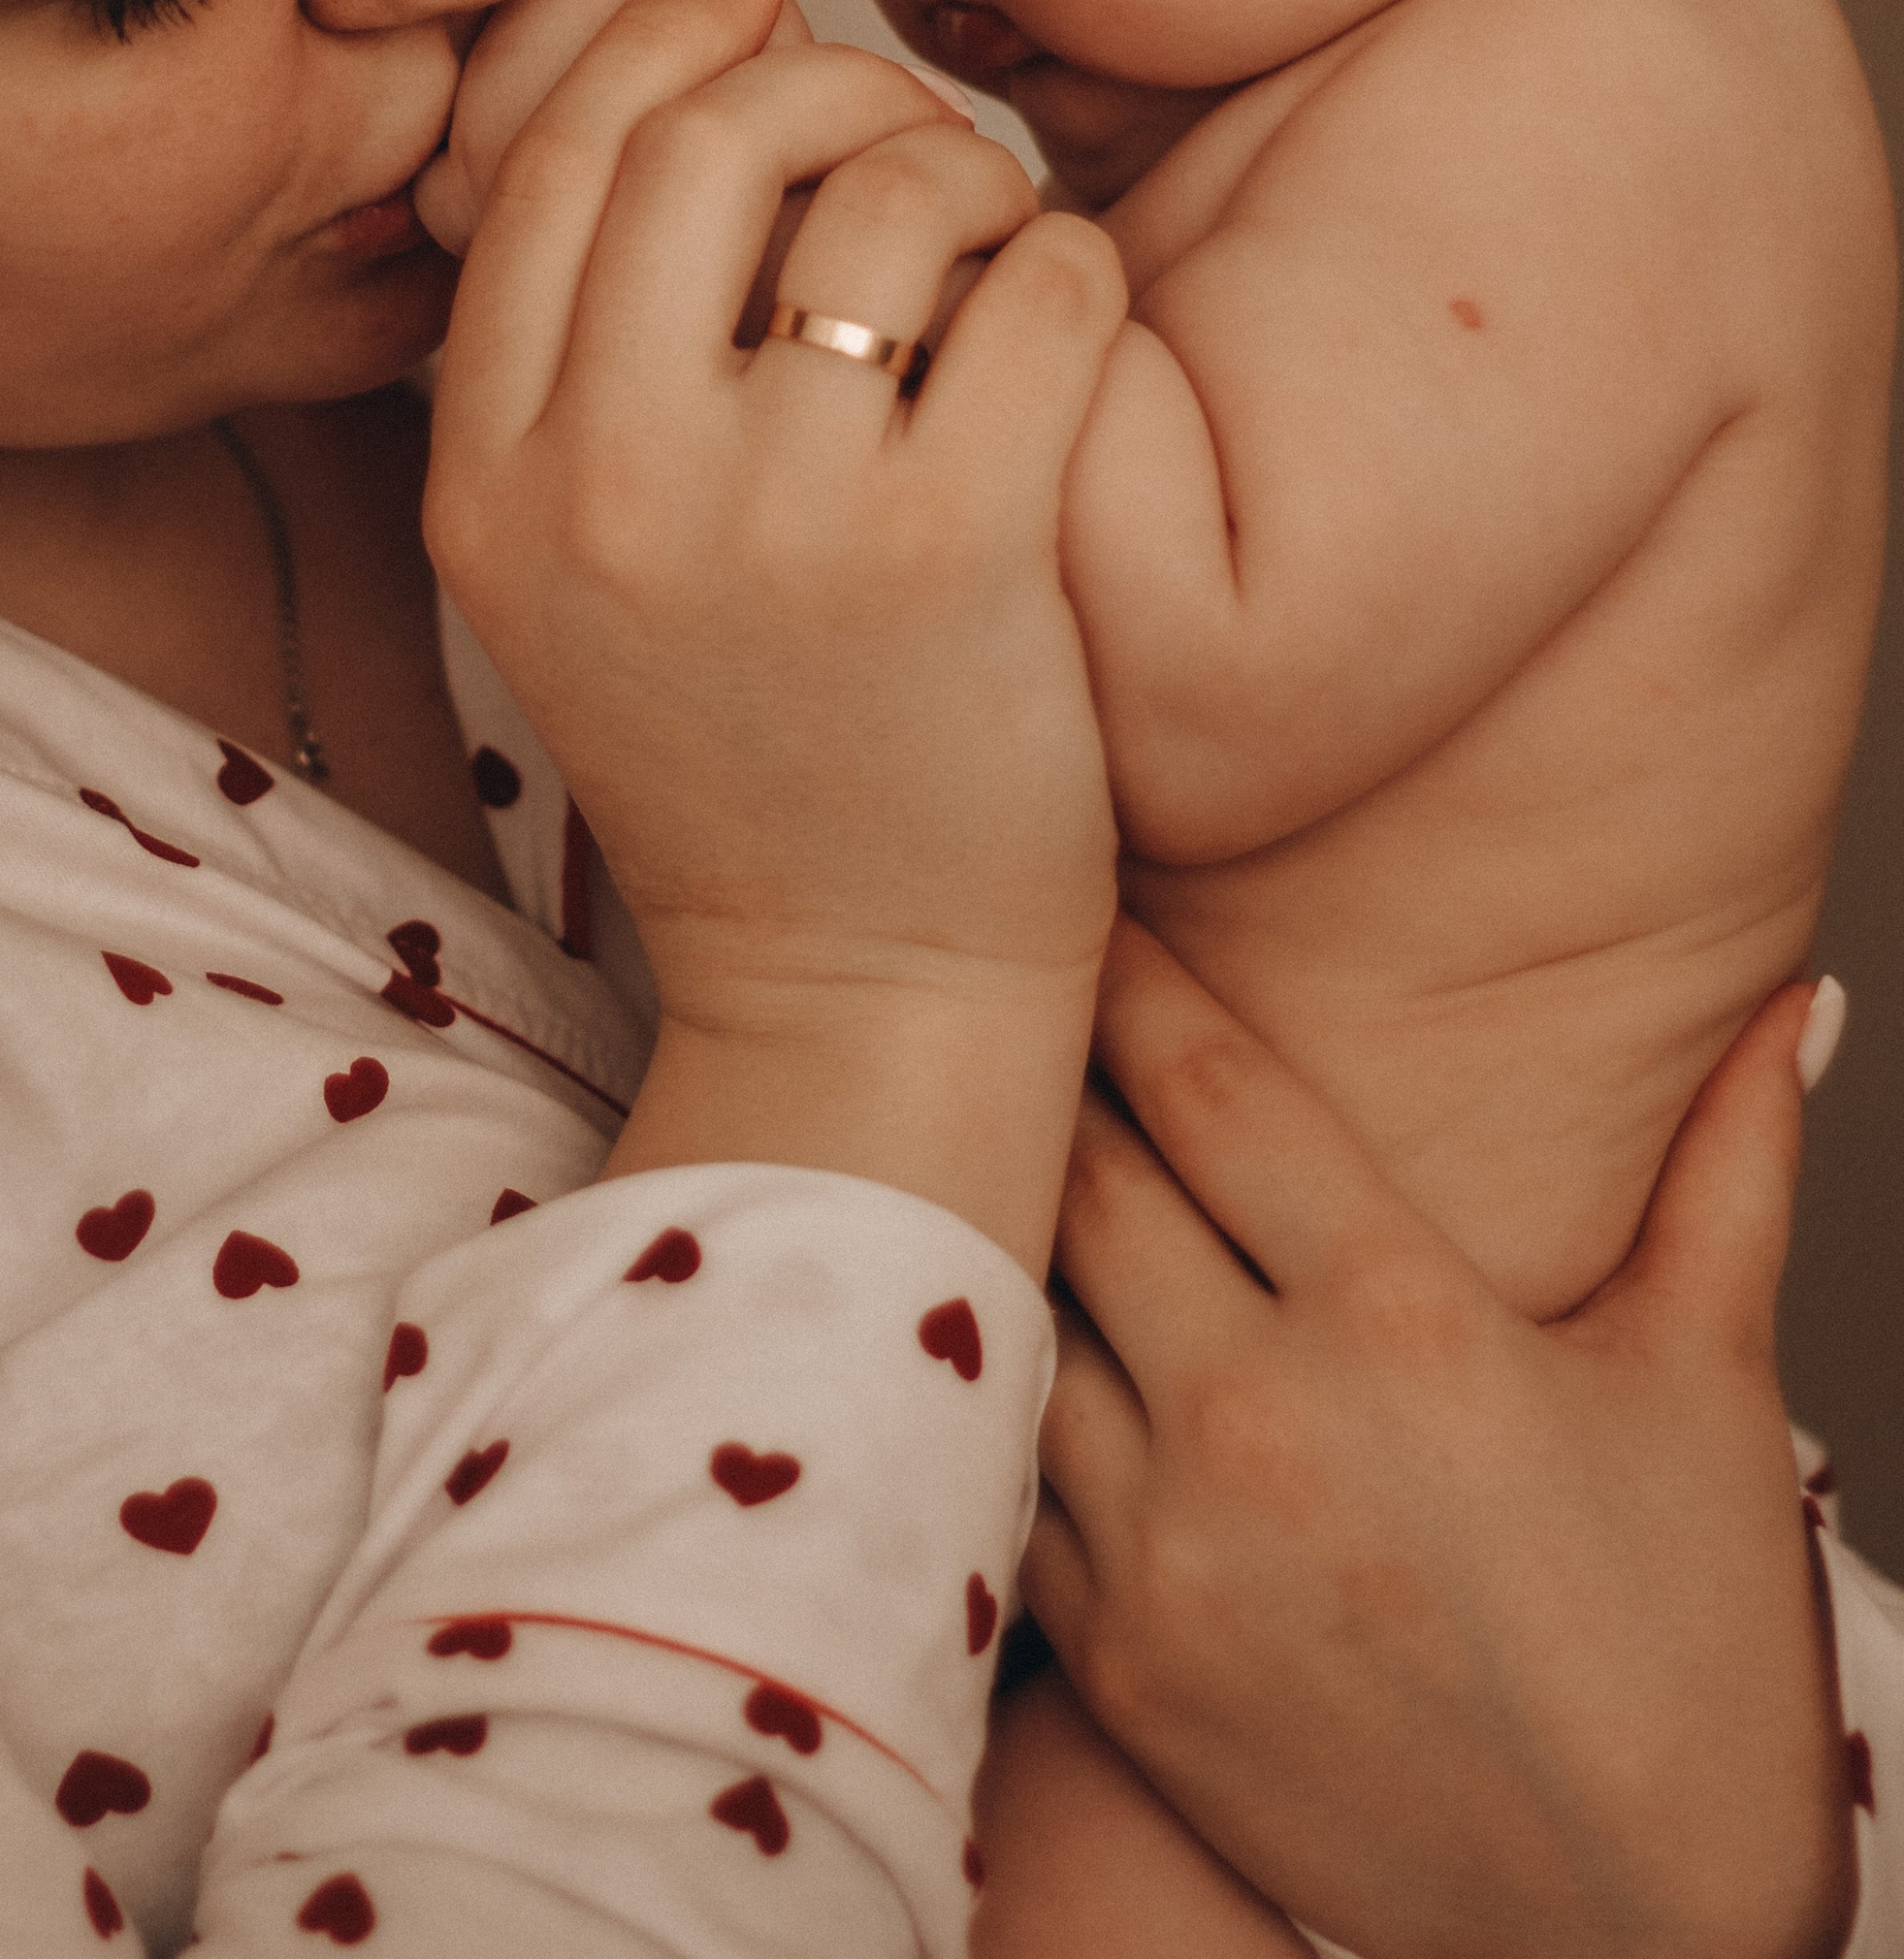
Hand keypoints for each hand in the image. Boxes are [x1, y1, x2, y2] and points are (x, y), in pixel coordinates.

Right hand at [425, 0, 1127, 1270]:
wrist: (859, 985)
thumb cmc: (748, 741)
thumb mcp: (576, 559)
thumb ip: (589, 345)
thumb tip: (702, 38)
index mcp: (489, 480)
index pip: (545, 159)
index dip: (650, 39)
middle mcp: (604, 487)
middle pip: (704, 134)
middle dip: (820, 77)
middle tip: (895, 121)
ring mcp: (776, 521)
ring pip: (884, 189)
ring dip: (964, 173)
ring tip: (992, 243)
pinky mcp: (953, 554)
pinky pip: (1038, 286)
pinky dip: (1071, 265)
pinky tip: (1066, 325)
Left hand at [1026, 921, 1853, 1958]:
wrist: (1638, 1945)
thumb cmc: (1690, 1664)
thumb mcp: (1713, 1387)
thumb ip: (1730, 1171)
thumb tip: (1793, 1010)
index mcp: (1404, 1319)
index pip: (1210, 1084)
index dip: (1135, 977)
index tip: (1095, 913)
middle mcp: (1263, 1417)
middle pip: (1082, 1174)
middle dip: (1047, 1081)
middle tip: (1006, 1006)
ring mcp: (1172, 1546)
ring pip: (1020, 1318)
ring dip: (1005, 1235)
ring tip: (977, 1158)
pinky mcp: (1120, 1664)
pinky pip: (1007, 1482)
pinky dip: (998, 1405)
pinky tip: (993, 1348)